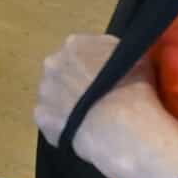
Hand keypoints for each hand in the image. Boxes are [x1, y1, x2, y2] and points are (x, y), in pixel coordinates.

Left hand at [34, 33, 177, 177]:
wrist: (121, 125)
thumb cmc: (133, 89)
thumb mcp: (136, 58)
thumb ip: (115, 54)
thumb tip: (113, 58)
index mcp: (75, 44)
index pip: (80, 52)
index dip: (91, 67)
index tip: (102, 80)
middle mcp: (53, 63)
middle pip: (62, 73)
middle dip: (74, 84)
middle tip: (93, 100)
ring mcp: (44, 91)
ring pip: (54, 97)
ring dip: (66, 105)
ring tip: (88, 120)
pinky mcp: (41, 117)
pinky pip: (51, 121)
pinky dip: (62, 126)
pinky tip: (80, 133)